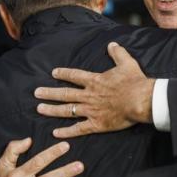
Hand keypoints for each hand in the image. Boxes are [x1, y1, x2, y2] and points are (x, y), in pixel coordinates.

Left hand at [35, 42, 154, 137]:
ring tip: (39, 109)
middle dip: (49, 93)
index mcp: (94, 81)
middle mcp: (89, 95)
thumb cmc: (134, 81)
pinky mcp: (97, 124)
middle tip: (36, 93)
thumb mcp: (126, 63)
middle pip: (65, 94)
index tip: (53, 73)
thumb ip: (117, 53)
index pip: (74, 76)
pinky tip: (55, 132)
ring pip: (67, 110)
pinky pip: (78, 128)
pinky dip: (67, 131)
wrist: (140, 100)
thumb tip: (112, 44)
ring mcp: (91, 110)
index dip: (63, 74)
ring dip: (52, 110)